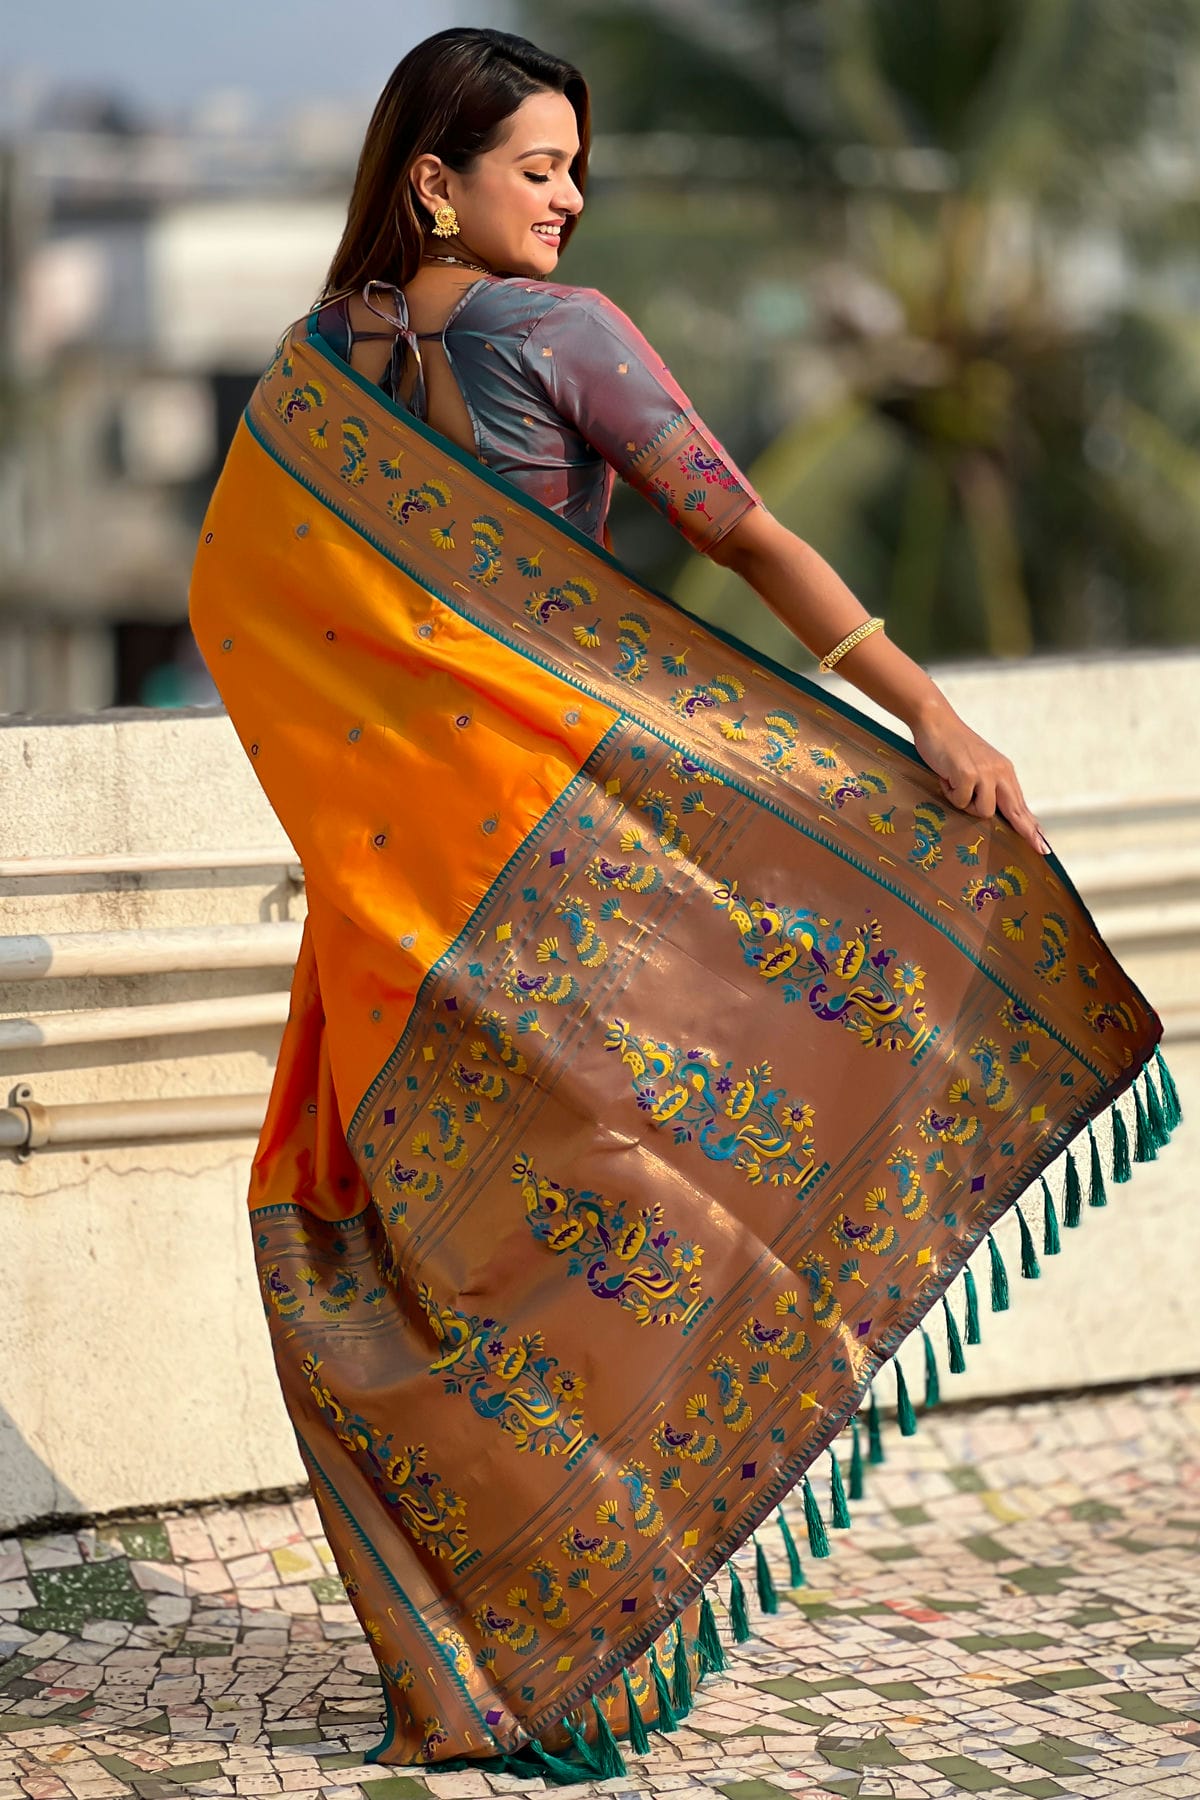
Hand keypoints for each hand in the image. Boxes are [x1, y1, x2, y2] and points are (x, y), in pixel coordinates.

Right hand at [909, 698, 1049, 855]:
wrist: (936, 721)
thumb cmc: (952, 746)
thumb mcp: (977, 766)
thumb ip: (988, 786)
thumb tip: (994, 812)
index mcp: (1004, 771)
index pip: (1020, 804)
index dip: (1031, 825)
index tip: (1043, 843)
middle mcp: (999, 772)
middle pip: (1016, 811)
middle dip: (1027, 832)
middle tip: (1041, 849)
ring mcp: (985, 773)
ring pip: (983, 811)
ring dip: (965, 804)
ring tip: (954, 785)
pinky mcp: (968, 774)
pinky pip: (960, 801)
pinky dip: (949, 793)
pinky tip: (945, 776)